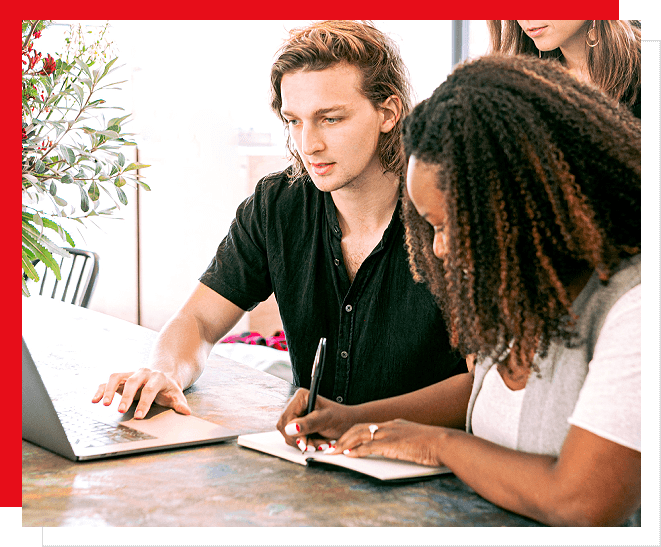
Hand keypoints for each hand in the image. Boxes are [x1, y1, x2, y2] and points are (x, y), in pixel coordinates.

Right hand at [92, 368, 191, 418]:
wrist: (162, 376)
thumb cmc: (168, 389)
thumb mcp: (176, 395)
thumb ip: (180, 404)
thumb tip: (187, 412)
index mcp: (157, 377)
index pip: (150, 389)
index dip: (144, 402)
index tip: (139, 416)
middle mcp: (142, 373)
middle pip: (133, 382)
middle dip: (126, 396)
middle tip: (120, 411)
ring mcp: (130, 374)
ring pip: (117, 377)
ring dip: (109, 390)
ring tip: (104, 404)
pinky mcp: (121, 378)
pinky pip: (107, 381)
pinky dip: (100, 389)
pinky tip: (94, 400)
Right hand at [276, 388, 356, 451]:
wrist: (348, 423)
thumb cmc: (340, 418)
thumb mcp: (326, 420)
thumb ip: (308, 423)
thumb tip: (290, 428)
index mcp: (300, 397)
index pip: (286, 418)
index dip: (293, 432)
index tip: (305, 442)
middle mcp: (294, 404)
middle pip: (284, 428)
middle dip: (300, 439)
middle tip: (317, 444)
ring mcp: (295, 415)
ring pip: (288, 435)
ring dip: (304, 443)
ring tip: (321, 442)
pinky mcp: (297, 425)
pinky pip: (293, 438)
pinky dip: (305, 444)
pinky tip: (317, 442)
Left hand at [331, 419, 446, 467]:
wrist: (444, 442)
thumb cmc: (434, 444)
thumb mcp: (414, 439)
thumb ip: (403, 441)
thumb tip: (397, 448)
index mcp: (395, 424)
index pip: (368, 426)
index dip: (354, 433)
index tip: (344, 440)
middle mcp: (389, 426)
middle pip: (359, 428)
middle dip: (344, 437)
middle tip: (333, 446)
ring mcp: (390, 434)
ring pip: (360, 435)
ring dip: (345, 444)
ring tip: (334, 451)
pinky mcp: (391, 444)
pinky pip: (369, 447)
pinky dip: (356, 451)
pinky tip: (349, 455)